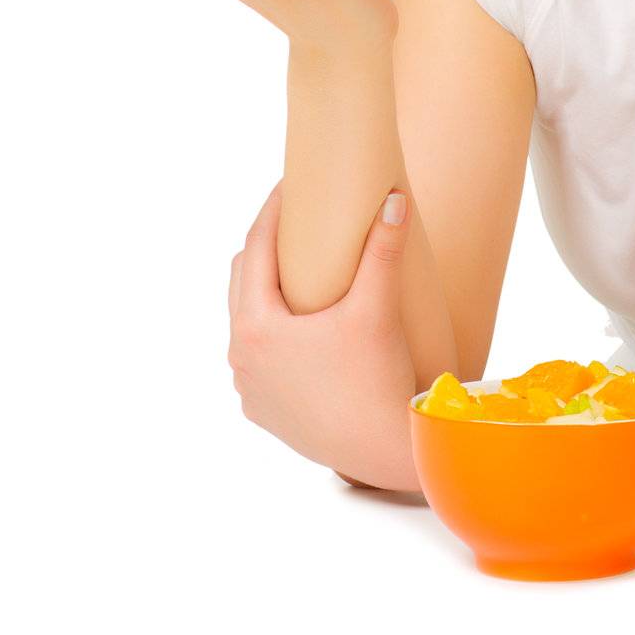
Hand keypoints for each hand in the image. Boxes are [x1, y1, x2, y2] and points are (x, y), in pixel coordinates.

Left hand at [228, 180, 420, 492]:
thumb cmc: (376, 380)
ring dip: (266, 288)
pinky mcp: (265, 410)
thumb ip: (382, 251)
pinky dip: (272, 328)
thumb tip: (393, 199)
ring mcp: (249, 388)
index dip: (271, 212)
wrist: (385, 450)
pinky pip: (258, 356)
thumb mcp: (377, 308)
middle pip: (243, 282)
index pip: (254, 252)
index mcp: (256, 329)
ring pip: (247, 321)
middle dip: (266, 246)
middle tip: (297, 217)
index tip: (289, 183)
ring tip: (299, 266)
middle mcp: (241, 359)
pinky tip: (300, 323)